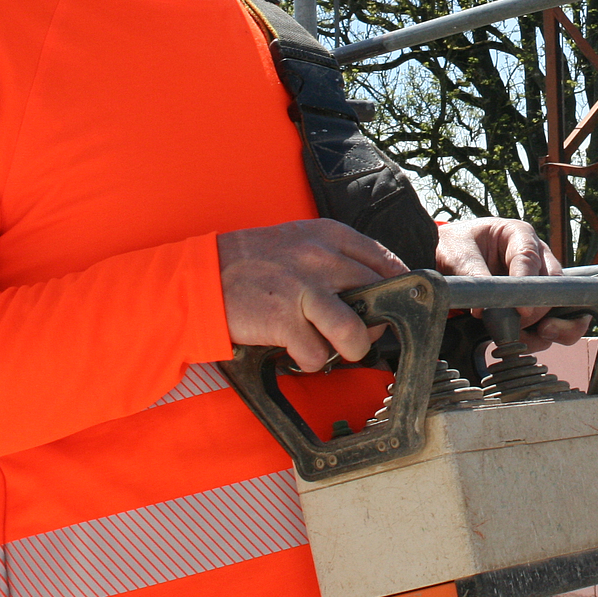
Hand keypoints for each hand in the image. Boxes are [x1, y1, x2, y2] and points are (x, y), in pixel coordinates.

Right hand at [218, 219, 410, 371]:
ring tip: (339, 349)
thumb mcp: (296, 241)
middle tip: (361, 333)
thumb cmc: (248, 262)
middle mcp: (320, 259)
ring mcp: (303, 290)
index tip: (394, 303)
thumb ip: (333, 256)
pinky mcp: (284, 321)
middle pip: (377, 296)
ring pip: (355, 332)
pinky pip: (317, 355)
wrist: (201, 277)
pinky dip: (311, 361)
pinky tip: (298, 351)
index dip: (396, 287)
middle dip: (375, 323)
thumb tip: (371, 284)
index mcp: (328, 235)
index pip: (385, 260)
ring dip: (352, 348)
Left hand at [435, 217, 589, 350]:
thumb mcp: (458, 254)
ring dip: (552, 327)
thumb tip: (485, 309)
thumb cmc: (455, 246)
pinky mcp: (535, 302)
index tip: (522, 310)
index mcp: (518, 234)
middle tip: (527, 326)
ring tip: (526, 338)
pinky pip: (549, 321)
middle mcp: (536, 256)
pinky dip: (541, 336)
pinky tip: (523, 341)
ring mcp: (539, 280)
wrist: (447, 257)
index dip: (529, 285)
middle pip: (557, 283)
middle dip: (545, 308)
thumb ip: (473, 277)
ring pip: (561, 305)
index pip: (530, 257)